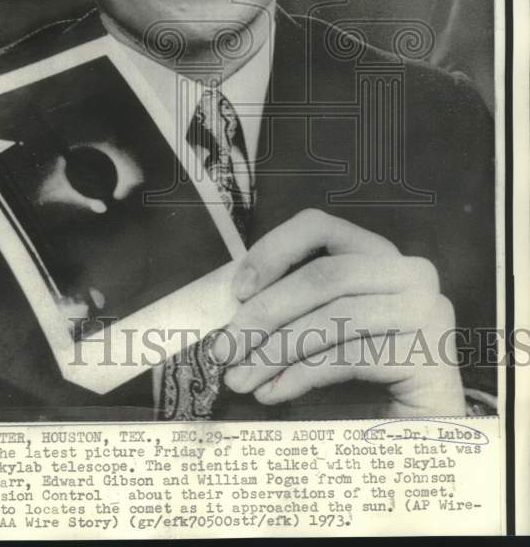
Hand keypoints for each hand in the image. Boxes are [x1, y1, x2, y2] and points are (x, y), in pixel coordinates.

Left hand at [216, 208, 464, 415]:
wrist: (424, 426)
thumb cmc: (365, 370)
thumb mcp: (327, 326)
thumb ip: (292, 308)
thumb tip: (231, 318)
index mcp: (378, 253)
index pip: (319, 227)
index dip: (273, 251)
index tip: (238, 290)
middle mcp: (409, 272)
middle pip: (323, 277)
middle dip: (265, 313)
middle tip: (225, 348)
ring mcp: (425, 311)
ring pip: (333, 319)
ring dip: (275, 351)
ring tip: (241, 379)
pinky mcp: (428, 353)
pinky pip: (348, 358)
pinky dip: (300, 376)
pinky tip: (272, 393)